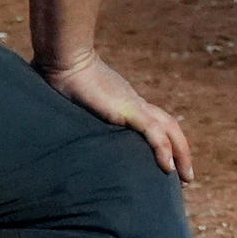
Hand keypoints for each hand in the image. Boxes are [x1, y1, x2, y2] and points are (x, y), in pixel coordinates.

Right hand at [40, 50, 192, 178]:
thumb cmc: (61, 76)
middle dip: (181, 151)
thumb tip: (50, 124)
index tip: (168, 162)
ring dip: (181, 153)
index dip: (164, 141)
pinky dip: (163, 149)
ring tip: (184, 177)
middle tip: (186, 176)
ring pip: (169, 130)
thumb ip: (72, 116)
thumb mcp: (72, 104)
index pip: (153, 122)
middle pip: (169, 126)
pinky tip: (168, 167)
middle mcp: (134, 104)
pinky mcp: (128, 109)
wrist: (64, 60)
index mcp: (124, 102)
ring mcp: (133, 106)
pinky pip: (153, 132)